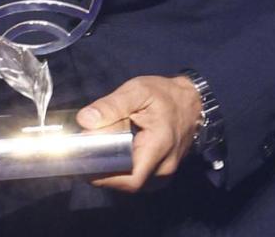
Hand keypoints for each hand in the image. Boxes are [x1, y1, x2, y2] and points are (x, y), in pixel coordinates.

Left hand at [81, 75, 202, 191]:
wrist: (192, 103)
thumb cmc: (164, 95)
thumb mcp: (137, 91)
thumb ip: (111, 105)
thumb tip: (85, 120)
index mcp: (159, 146)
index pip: (131, 178)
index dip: (104, 177)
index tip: (82, 164)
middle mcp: (165, 166)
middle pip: (128, 183)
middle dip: (103, 173)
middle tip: (82, 156)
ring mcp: (166, 172)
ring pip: (133, 183)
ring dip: (112, 173)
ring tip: (93, 154)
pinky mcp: (162, 172)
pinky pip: (139, 179)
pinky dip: (122, 172)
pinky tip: (109, 157)